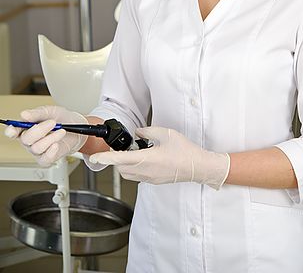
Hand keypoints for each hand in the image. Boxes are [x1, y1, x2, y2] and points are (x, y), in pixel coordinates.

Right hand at [4, 105, 87, 166]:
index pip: (13, 131)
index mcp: (26, 127)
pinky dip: (51, 152)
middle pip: (26, 139)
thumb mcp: (51, 111)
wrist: (77, 128)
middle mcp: (29, 140)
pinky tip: (56, 145)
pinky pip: (44, 159)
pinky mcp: (46, 158)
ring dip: (51, 138)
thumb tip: (24, 114)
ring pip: (37, 148)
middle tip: (53, 122)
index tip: (13, 130)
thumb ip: (37, 113)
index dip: (11, 131)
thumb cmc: (62, 119)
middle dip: (40, 130)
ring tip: (61, 131)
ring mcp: (36, 150)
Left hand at [90, 126, 230, 189]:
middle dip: (116, 159)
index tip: (95, 157)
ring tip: (132, 152)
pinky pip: (138, 176)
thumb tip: (138, 132)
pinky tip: (144, 158)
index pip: (120, 160)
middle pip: (121, 168)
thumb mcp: (166, 133)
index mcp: (147, 159)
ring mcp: (150, 178)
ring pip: (128, 174)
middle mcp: (146, 172)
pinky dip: (134, 168)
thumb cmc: (185, 151)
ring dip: (125, 165)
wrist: (197, 166)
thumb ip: (148, 131)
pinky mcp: (154, 181)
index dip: (105, 158)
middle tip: (121, 147)